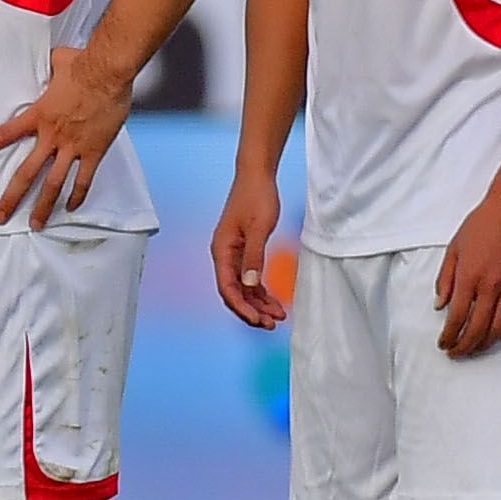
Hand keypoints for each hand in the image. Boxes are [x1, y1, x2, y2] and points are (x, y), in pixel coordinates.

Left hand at [0, 44, 131, 228]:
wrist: (108, 71)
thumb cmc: (82, 64)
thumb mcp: (56, 62)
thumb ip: (48, 66)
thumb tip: (49, 59)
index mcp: (38, 116)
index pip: (2, 136)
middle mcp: (51, 136)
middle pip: (26, 173)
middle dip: (11, 198)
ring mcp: (73, 147)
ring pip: (54, 184)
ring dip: (43, 206)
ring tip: (36, 224)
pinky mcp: (94, 151)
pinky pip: (84, 179)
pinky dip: (77, 195)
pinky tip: (71, 208)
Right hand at [212, 171, 287, 328]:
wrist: (256, 175)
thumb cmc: (256, 197)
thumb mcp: (259, 228)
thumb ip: (254, 257)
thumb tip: (250, 285)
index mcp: (222, 250)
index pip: (228, 288)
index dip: (242, 307)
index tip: (259, 320)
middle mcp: (224, 255)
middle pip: (234, 293)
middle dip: (252, 310)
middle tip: (272, 323)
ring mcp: (234, 255)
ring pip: (243, 288)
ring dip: (259, 304)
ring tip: (278, 316)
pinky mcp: (244, 251)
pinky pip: (250, 279)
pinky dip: (261, 292)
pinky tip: (274, 301)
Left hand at [435, 187, 500, 358]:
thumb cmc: (482, 224)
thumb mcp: (454, 248)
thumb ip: (445, 279)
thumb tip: (440, 305)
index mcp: (470, 276)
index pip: (457, 317)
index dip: (449, 336)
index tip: (443, 343)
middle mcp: (491, 286)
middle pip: (477, 329)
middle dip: (464, 346)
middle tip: (456, 352)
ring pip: (498, 328)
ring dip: (484, 344)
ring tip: (474, 348)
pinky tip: (495, 334)